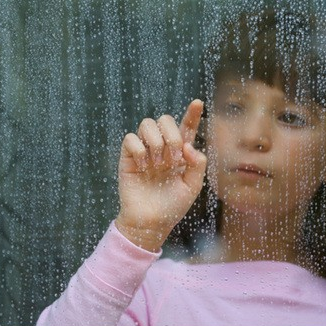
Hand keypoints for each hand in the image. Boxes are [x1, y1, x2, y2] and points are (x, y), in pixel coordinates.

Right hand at [115, 100, 206, 251]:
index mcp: (180, 152)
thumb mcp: (193, 186)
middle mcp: (162, 147)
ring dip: (156, 142)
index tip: (197, 103)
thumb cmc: (173, 205)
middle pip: (165, 119)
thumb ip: (198, 163)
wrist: (151, 221)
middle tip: (174, 159)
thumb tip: (189, 145)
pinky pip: (130, 138)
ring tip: (158, 164)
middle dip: (172, 135)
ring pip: (147, 123)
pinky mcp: (128, 157)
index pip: (186, 127)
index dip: (192, 114)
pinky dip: (139, 150)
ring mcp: (144, 150)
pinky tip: (144, 167)